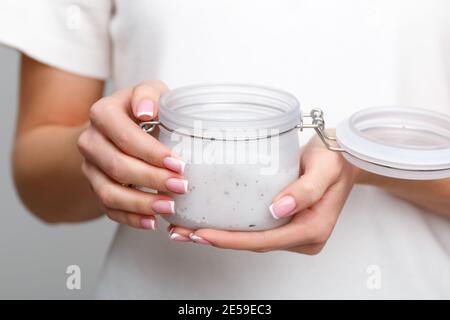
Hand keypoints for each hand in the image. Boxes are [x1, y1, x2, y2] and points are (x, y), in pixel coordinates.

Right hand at [78, 80, 187, 229]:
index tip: (179, 164)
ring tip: (169, 207)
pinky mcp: (96, 187)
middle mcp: (91, 141)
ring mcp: (91, 167)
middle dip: (152, 179)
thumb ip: (149, 94)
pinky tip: (152, 221)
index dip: (152, 153)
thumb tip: (146, 110)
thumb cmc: (143, 109)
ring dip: (141, 203)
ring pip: (109, 192)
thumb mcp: (149, 91)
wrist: (122, 126)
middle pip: (117, 166)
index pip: (124, 136)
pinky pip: (108, 209)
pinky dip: (130, 218)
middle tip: (182, 186)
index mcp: (102, 113)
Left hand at [169, 132, 359, 253]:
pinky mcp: (286, 224)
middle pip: (253, 244)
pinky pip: (256, 229)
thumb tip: (278, 210)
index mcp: (312, 229)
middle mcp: (302, 237)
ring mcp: (294, 233)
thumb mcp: (324, 168)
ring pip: (252, 239)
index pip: (264, 241)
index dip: (230, 240)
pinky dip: (232, 227)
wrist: (345, 157)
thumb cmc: (335, 159)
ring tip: (188, 228)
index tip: (201, 234)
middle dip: (217, 240)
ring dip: (221, 235)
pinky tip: (211, 220)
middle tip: (182, 233)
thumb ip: (305, 190)